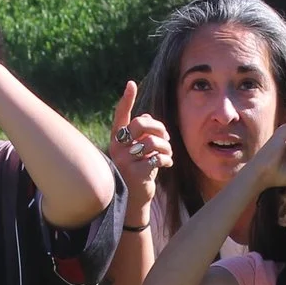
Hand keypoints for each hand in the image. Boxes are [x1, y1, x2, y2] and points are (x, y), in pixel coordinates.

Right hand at [102, 81, 171, 205]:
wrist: (133, 200)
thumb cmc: (137, 171)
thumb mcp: (137, 151)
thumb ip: (141, 134)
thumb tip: (148, 117)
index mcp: (117, 140)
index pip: (121, 116)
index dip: (126, 100)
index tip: (131, 84)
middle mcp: (117, 149)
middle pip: (140, 124)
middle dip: (158, 127)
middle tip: (166, 137)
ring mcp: (125, 161)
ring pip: (152, 142)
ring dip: (166, 146)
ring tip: (168, 152)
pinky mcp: (136, 173)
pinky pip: (158, 158)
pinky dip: (167, 160)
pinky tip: (167, 164)